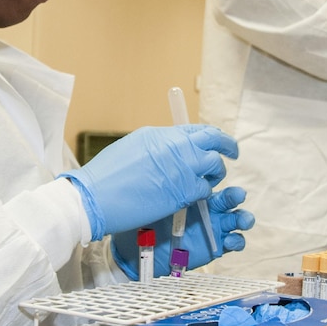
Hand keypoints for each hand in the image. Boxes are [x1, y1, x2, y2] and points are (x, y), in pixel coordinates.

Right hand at [62, 125, 237, 240]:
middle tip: (232, 153)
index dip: (211, 135)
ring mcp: (181, 168)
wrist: (94, 197)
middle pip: (213, 140)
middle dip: (227, 146)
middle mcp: (175, 146)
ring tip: (209, 179)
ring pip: (214, 165)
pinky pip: (206, 189)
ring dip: (215, 173)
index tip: (217, 141)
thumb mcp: (133, 148)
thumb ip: (158, 146)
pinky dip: (204, 193)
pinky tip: (195, 197)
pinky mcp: (183, 191)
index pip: (197, 129)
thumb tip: (173, 149)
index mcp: (161, 134)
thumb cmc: (106, 176)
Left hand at [112, 186, 254, 278]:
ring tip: (244, 220)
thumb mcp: (155, 202)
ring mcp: (213, 227)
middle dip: (235, 195)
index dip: (219, 176)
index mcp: (195, 194)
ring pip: (237, 219)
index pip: (212, 181)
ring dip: (244, 218)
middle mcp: (208, 208)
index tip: (218, 173)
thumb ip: (166, 190)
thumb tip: (170, 171)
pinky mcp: (215, 247)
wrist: (142, 250)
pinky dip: (237, 241)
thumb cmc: (147, 221)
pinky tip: (231, 241)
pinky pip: (234, 242)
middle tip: (237, 195)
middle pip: (229, 198)